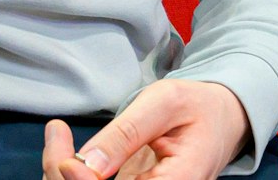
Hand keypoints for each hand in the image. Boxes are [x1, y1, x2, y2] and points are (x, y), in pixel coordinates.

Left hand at [46, 79, 250, 179]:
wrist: (220, 119)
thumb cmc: (195, 106)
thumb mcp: (163, 104)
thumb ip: (125, 134)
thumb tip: (84, 167)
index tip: (69, 161)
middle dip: (65, 177)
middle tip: (57, 137)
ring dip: (63, 175)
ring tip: (59, 139)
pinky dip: (72, 174)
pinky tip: (64, 150)